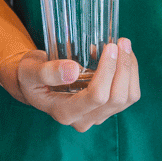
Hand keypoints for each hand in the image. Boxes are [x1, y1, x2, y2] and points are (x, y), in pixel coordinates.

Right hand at [0, 38, 139, 131]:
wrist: (35, 83)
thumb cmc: (30, 74)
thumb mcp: (30, 70)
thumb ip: (47, 72)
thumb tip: (73, 71)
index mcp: (64, 113)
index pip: (96, 97)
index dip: (107, 71)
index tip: (110, 46)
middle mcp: (84, 120)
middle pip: (116, 99)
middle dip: (123, 68)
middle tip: (122, 40)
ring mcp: (98, 116)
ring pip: (128, 98)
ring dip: (131, 70)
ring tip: (124, 45)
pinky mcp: (107, 109)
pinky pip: (129, 94)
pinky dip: (131, 74)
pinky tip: (123, 56)